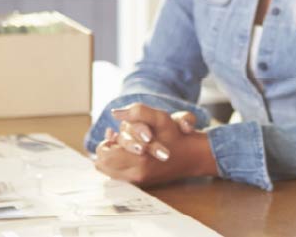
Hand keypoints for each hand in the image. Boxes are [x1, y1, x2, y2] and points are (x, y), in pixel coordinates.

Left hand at [93, 104, 213, 185]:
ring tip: (119, 146)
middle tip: (113, 139)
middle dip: (106, 149)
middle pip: (102, 165)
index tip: (113, 134)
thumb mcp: (161, 118)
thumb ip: (138, 112)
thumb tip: (115, 112)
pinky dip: (116, 164)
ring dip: (110, 158)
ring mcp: (137, 181)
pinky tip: (125, 153)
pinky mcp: (139, 183)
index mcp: (140, 160)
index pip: (105, 154)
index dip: (106, 142)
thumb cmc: (178, 136)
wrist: (193, 156)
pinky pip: (116, 176)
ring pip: (107, 171)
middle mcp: (136, 175)